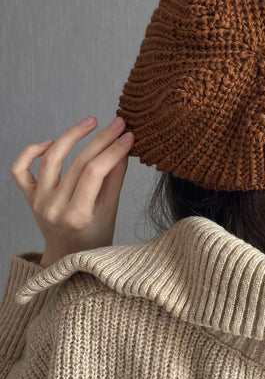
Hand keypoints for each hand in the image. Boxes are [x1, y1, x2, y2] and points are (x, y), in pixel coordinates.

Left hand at [10, 115, 133, 266]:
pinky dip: (31, 152)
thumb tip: (124, 146)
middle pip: (78, 163)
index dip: (113, 150)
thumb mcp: (111, 211)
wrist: (68, 256)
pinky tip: (49, 142)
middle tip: (118, 124)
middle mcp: (54, 208)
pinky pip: (21, 169)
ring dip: (71, 136)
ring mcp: (38, 202)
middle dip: (102, 139)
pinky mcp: (29, 197)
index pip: (96, 172)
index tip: (128, 136)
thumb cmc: (94, 237)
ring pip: (51, 159)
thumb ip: (115, 178)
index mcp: (77, 216)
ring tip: (91, 122)